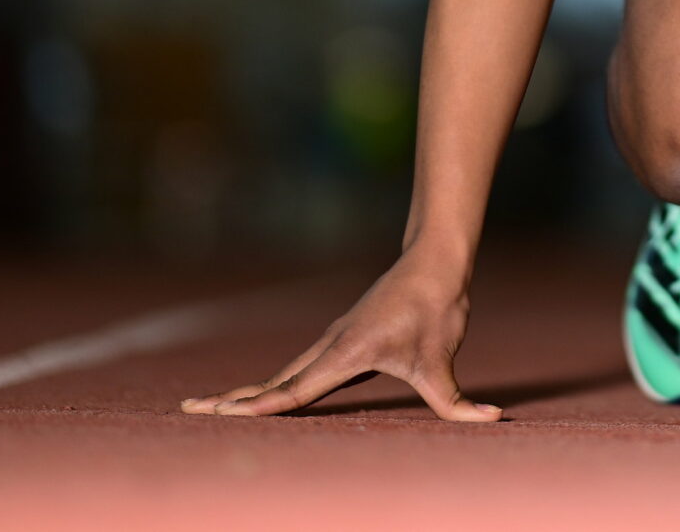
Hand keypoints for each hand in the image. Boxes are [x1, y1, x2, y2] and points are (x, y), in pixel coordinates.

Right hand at [180, 252, 499, 420]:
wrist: (436, 261)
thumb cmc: (437, 306)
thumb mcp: (444, 357)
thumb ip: (457, 399)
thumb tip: (492, 419)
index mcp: (345, 353)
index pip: (294, 389)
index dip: (260, 407)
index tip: (221, 415)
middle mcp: (330, 346)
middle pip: (274, 380)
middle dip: (232, 399)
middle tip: (188, 410)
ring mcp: (333, 340)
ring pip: (283, 372)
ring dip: (248, 391)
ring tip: (211, 407)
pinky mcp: (341, 338)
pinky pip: (299, 366)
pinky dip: (273, 381)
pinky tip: (264, 393)